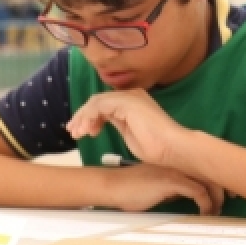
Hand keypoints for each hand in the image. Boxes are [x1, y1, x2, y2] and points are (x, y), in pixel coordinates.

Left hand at [67, 89, 192, 168]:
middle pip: (97, 101)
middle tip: (72, 131)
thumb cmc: (156, 148)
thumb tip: (102, 122)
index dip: (89, 117)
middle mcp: (131, 95)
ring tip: (77, 134)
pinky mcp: (127, 102)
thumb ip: (117, 124)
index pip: (104, 105)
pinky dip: (90, 117)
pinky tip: (88, 131)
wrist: (172, 149)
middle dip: (82, 116)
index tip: (80, 133)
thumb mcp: (129, 134)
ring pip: (96, 102)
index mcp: (132, 102)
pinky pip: (100, 105)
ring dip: (83, 118)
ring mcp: (129, 97)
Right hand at [102, 162, 224, 215]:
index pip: (202, 169)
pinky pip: (199, 192)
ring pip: (208, 182)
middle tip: (224, 204)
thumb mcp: (155, 189)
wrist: (113, 187)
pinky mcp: (173, 181)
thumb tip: (182, 198)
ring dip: (216, 199)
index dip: (214, 182)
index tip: (220, 196)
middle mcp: (178, 164)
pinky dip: (206, 204)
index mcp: (174, 163)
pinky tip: (205, 213)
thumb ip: (169, 190)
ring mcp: (176, 171)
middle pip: (210, 173)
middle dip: (222, 189)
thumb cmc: (128, 190)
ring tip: (216, 212)